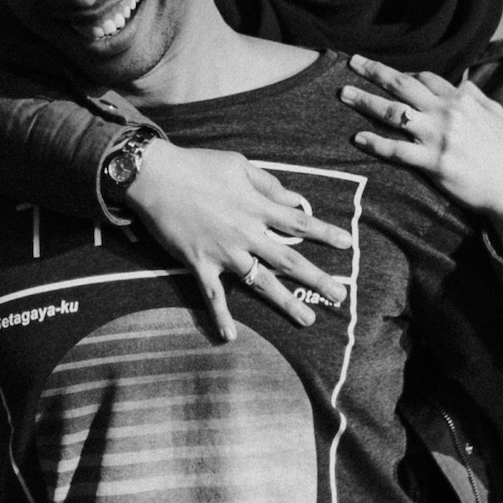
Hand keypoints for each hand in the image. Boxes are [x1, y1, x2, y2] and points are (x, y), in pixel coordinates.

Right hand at [125, 140, 353, 342]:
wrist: (155, 177)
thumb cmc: (197, 165)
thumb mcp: (239, 164)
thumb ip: (269, 184)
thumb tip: (296, 200)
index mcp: (256, 207)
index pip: (299, 222)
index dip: (325, 233)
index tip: (348, 244)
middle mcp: (246, 233)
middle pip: (290, 259)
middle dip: (318, 277)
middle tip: (340, 296)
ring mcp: (224, 252)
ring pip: (261, 282)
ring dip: (286, 302)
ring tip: (308, 319)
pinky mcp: (199, 264)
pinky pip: (213, 295)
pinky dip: (220, 316)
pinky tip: (229, 337)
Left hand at [341, 53, 502, 249]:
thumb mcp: (494, 114)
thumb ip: (475, 94)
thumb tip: (461, 81)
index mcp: (461, 100)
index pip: (425, 77)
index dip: (402, 72)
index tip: (384, 73)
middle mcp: (446, 113)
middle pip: (403, 85)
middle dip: (374, 71)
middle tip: (351, 62)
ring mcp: (438, 138)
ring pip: (393, 113)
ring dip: (365, 101)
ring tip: (343, 93)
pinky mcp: (433, 163)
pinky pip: (397, 151)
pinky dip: (376, 144)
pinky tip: (357, 138)